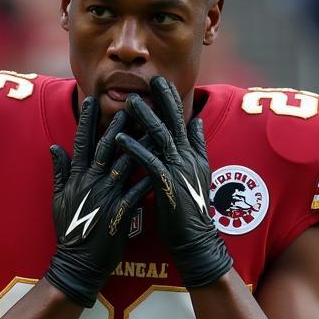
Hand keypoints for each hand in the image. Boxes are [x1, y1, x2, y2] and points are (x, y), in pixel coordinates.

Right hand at [44, 97, 151, 306]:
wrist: (78, 262)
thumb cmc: (70, 231)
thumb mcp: (58, 199)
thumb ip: (59, 172)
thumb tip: (55, 148)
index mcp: (76, 178)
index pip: (81, 143)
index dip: (86, 121)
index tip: (91, 100)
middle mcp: (91, 183)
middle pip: (106, 147)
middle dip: (117, 123)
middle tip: (130, 102)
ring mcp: (106, 197)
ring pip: (125, 163)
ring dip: (140, 143)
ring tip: (152, 125)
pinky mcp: (121, 212)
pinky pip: (139, 189)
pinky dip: (150, 175)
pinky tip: (164, 163)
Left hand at [119, 76, 232, 288]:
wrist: (194, 240)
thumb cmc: (189, 210)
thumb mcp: (198, 173)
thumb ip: (197, 146)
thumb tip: (196, 122)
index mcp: (191, 155)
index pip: (181, 121)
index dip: (171, 100)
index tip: (162, 81)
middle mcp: (187, 158)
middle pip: (174, 122)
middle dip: (163, 99)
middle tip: (152, 78)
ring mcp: (178, 170)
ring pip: (161, 137)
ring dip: (146, 118)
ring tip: (131, 101)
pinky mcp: (167, 184)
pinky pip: (148, 161)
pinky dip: (134, 147)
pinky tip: (120, 137)